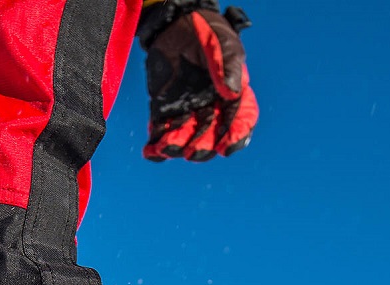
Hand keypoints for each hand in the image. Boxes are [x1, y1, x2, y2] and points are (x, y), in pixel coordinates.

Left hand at [139, 2, 257, 161]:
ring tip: (166, 148)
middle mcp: (211, 109)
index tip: (227, 148)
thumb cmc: (205, 32)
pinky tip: (150, 151)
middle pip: (210, 138)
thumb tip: (232, 92)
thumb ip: (228, 68)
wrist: (175, 25)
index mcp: (232, 95)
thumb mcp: (222, 45)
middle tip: (192, 153)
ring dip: (176, 149)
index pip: (240, 121)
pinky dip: (155, 147)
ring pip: (184, 140)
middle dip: (201, 149)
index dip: (235, 138)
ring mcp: (187, 112)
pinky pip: (161, 135)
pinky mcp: (164, 112)